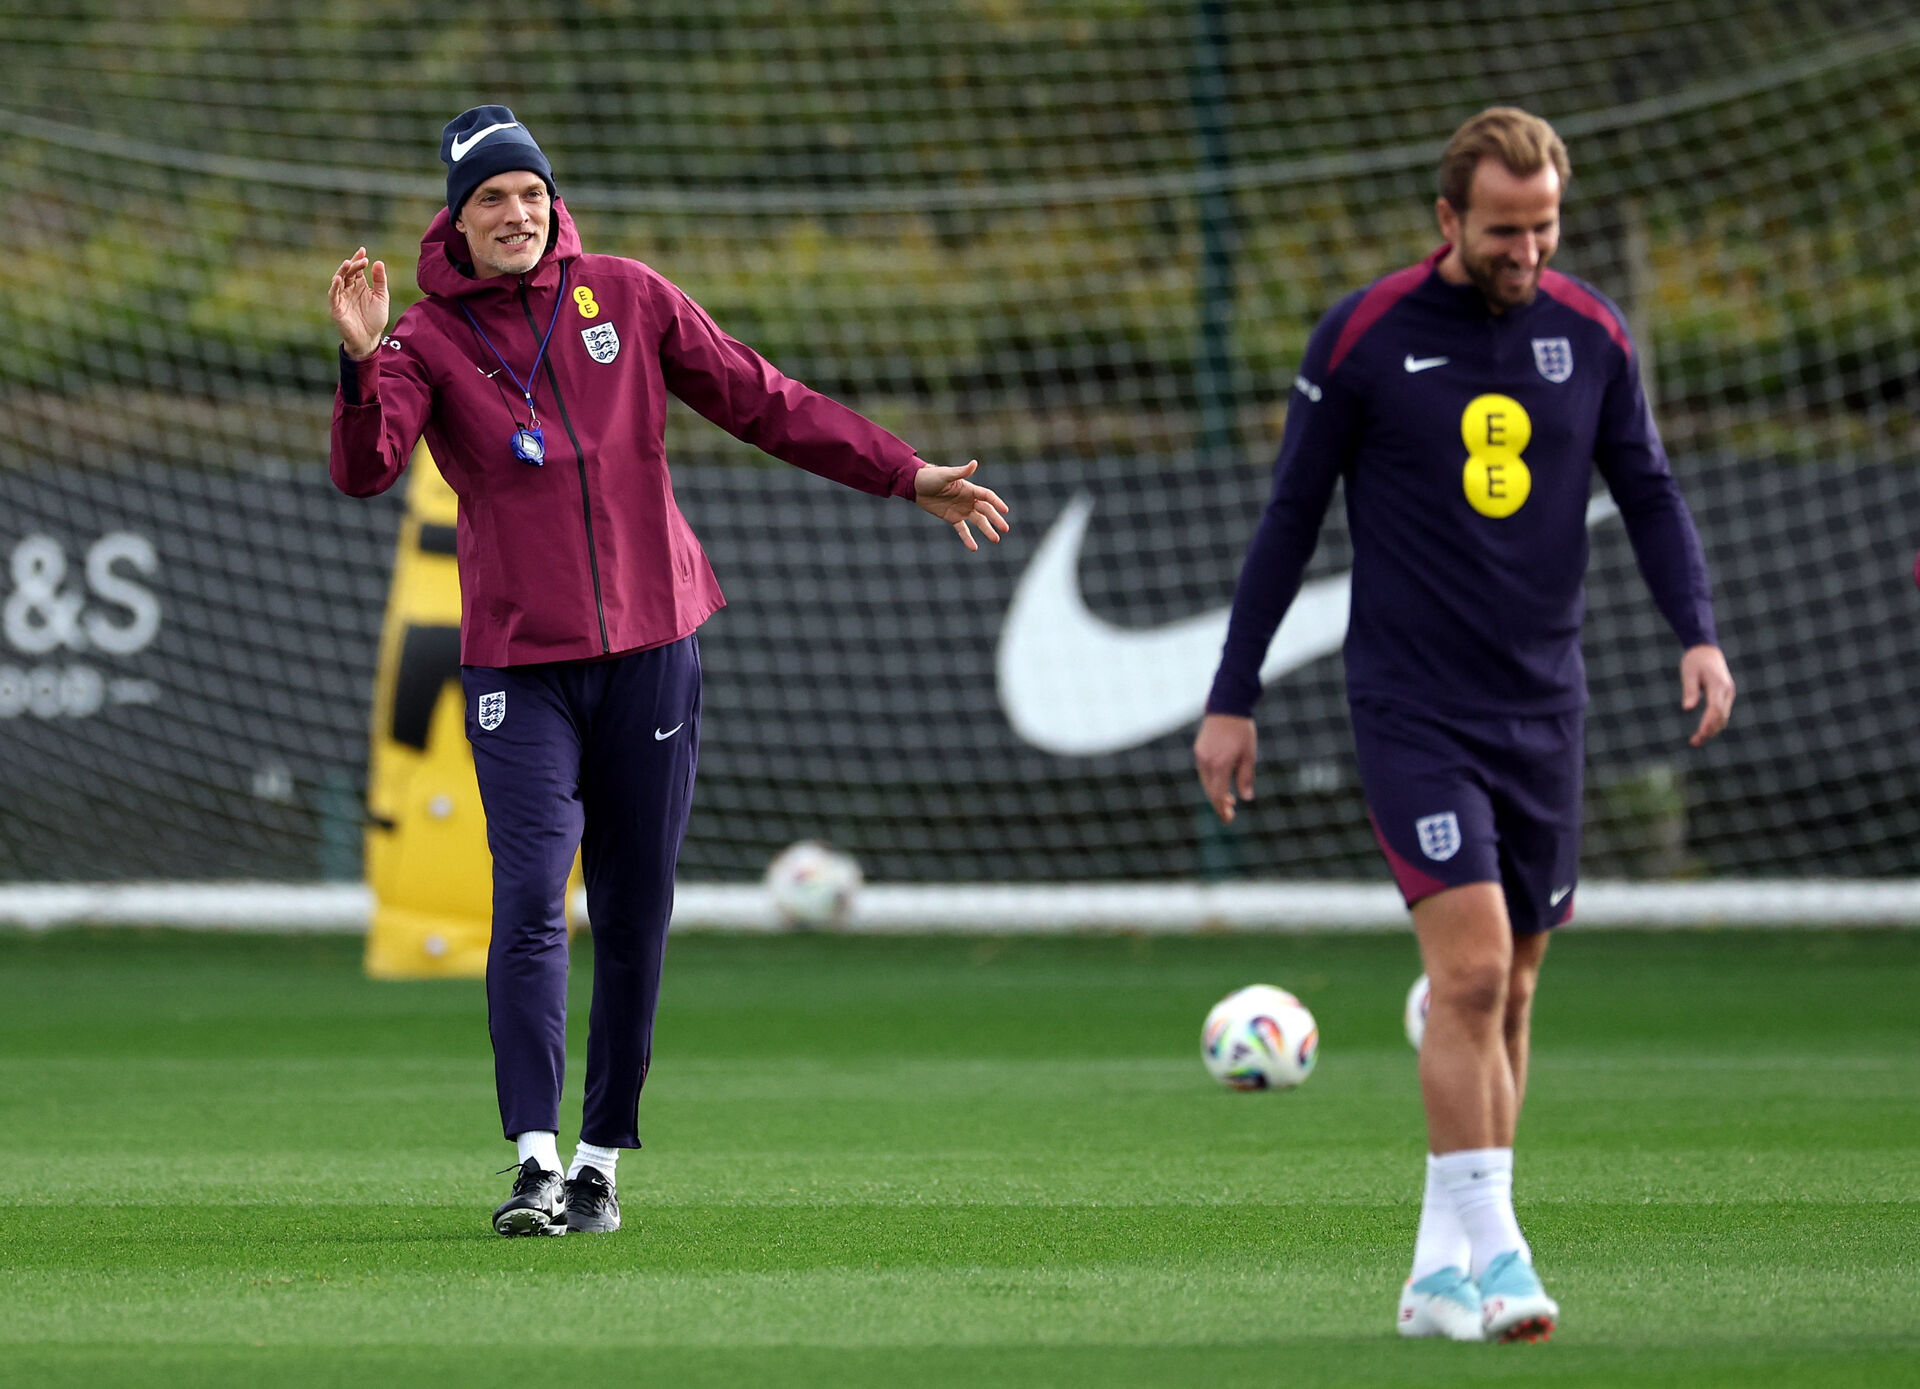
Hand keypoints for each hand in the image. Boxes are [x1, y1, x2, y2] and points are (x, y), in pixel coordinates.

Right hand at [329, 246, 388, 360]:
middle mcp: (349, 289)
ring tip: (347, 263)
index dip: (359, 260)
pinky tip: (339, 278)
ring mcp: (341, 298)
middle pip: (348, 273)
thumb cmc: (375, 319)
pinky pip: (333, 294)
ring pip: (339, 281)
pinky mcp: (336, 307)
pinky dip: (335, 286)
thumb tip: (378, 262)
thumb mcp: (381, 297)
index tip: (363, 251)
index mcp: (359, 286)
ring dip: (342, 272)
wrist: (369, 339)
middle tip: (361, 259)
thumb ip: (380, 281)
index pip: (357, 270)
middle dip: (353, 265)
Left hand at [913, 459, 1009, 550]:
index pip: (987, 496)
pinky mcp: (952, 518)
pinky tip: (974, 548)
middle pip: (986, 511)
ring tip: (995, 539)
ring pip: (978, 521)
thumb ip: (961, 472)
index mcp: (969, 489)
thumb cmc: (932, 476)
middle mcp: (968, 500)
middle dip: (996, 519)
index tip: (1005, 511)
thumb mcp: (946, 475)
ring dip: (987, 530)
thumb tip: (975, 463)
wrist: (916, 485)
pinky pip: (962, 530)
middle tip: (1005, 529)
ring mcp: (961, 510)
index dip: (997, 503)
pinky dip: (968, 538)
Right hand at [1194, 713, 1256, 823]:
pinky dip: (1211, 781)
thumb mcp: (1249, 755)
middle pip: (1210, 791)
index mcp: (1221, 764)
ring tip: (1228, 800)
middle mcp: (1207, 762)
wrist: (1227, 707)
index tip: (1228, 819)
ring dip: (1215, 793)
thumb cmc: (1241, 731)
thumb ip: (1246, 778)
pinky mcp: (1199, 750)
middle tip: (1229, 814)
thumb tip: (1246, 798)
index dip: (1223, 809)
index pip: (1218, 794)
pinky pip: (1203, 772)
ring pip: (1205, 782)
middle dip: (1219, 804)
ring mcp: (1200, 756)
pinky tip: (1221, 783)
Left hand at [1680, 644, 1734, 746]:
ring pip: (1724, 716)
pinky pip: (1723, 712)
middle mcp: (1727, 690)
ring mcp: (1729, 692)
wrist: (1706, 649)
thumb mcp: (1689, 673)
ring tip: (1696, 741)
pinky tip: (1704, 731)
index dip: (1707, 724)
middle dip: (1709, 731)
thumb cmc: (1695, 660)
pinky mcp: (1726, 694)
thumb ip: (1689, 690)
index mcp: (1718, 684)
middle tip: (1694, 742)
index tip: (1698, 735)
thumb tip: (1687, 708)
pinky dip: (1715, 723)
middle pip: (1721, 716)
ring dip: (1712, 730)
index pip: (1715, 709)